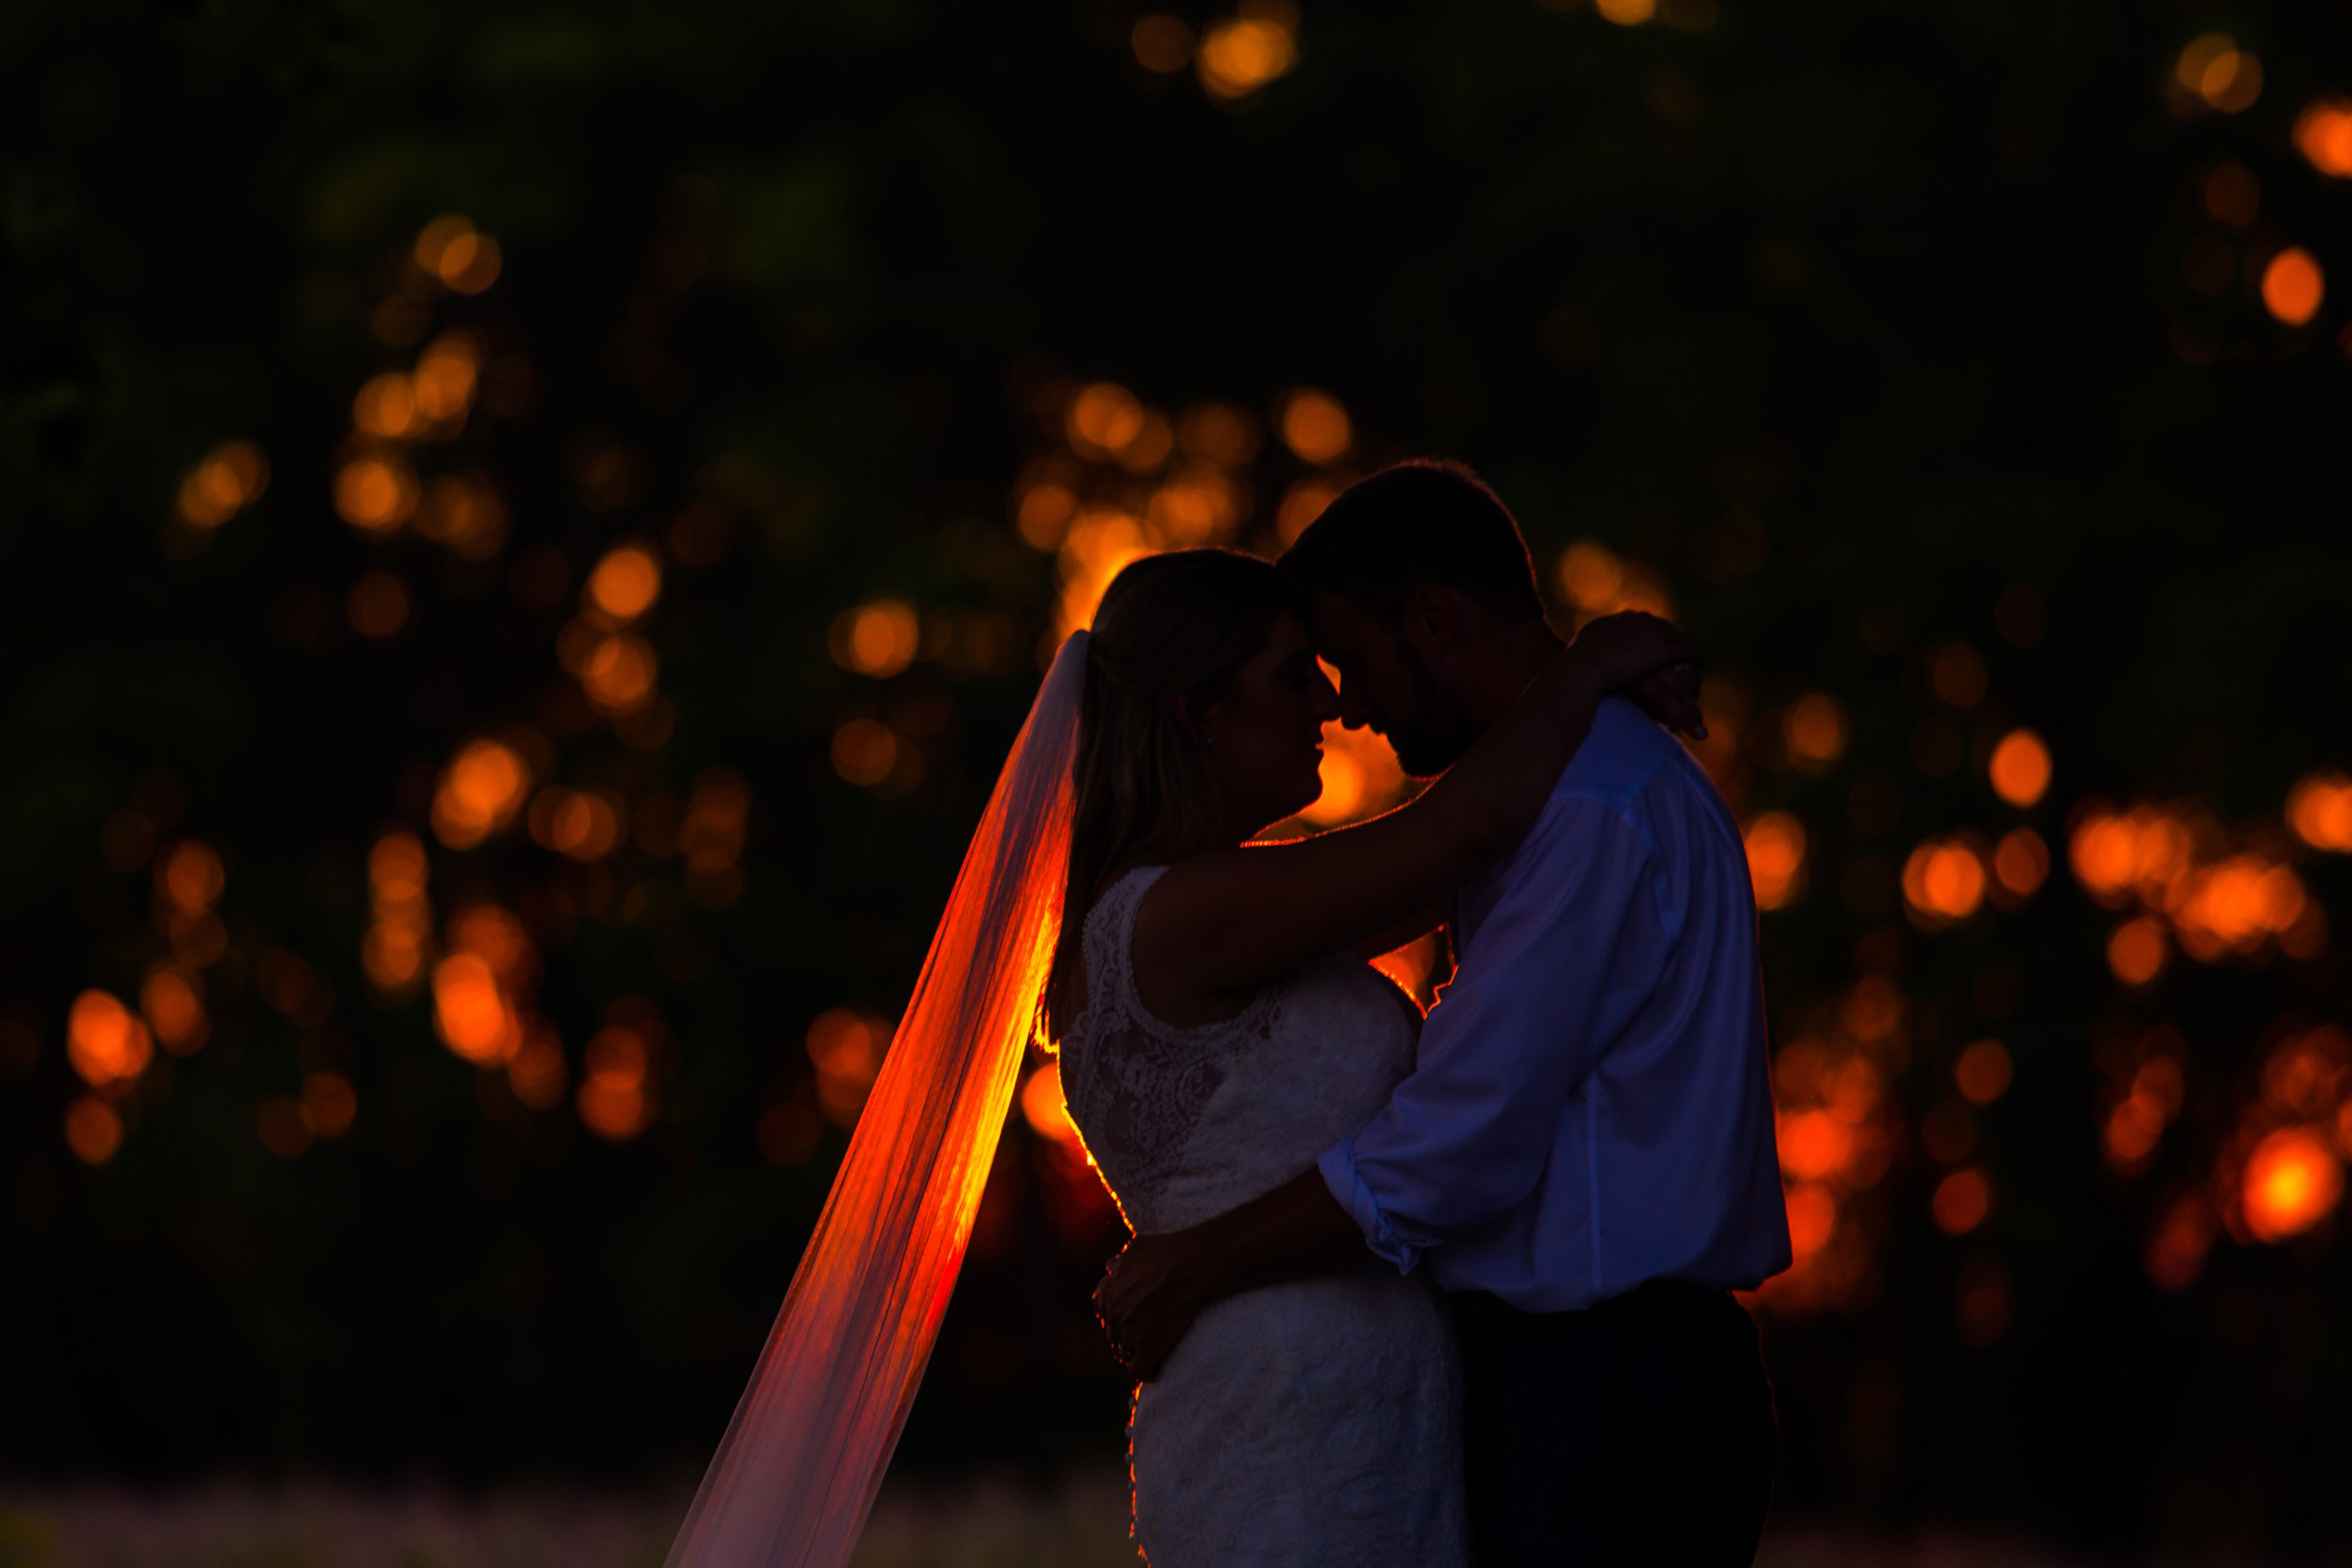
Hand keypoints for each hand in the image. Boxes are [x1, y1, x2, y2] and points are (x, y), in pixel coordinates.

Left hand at [1093, 1232, 1203, 1381]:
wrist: (1184, 1267)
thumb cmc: (1164, 1252)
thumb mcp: (1135, 1249)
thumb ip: (1121, 1260)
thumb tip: (1112, 1263)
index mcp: (1109, 1291)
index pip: (1103, 1309)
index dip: (1115, 1313)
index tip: (1126, 1316)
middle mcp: (1114, 1313)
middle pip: (1112, 1333)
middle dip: (1123, 1334)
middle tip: (1136, 1337)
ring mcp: (1128, 1333)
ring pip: (1124, 1351)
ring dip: (1133, 1352)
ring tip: (1146, 1355)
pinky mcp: (1146, 1349)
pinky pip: (1138, 1370)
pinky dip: (1145, 1371)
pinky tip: (1153, 1371)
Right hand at [1569, 613, 1705, 737]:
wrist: (1583, 664)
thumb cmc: (1576, 662)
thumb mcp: (1583, 647)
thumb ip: (1592, 645)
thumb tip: (1588, 650)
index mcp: (1623, 619)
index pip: (1649, 624)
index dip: (1659, 638)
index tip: (1662, 653)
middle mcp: (1642, 620)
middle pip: (1669, 630)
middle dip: (1678, 645)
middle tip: (1684, 663)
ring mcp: (1654, 632)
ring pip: (1683, 641)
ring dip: (1690, 657)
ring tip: (1694, 674)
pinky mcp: (1664, 648)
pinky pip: (1689, 653)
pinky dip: (1695, 664)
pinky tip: (1697, 677)